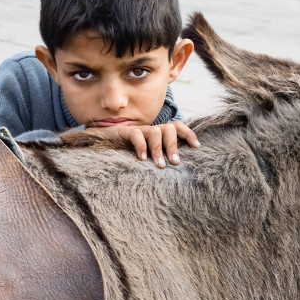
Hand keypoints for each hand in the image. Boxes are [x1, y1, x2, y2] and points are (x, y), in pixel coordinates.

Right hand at [84, 121, 199, 167]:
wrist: (103, 143)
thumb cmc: (129, 154)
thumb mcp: (149, 158)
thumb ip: (161, 159)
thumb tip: (178, 173)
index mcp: (159, 134)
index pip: (177, 126)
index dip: (188, 134)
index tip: (196, 146)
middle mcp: (151, 129)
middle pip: (169, 129)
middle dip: (173, 146)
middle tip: (175, 162)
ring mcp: (139, 130)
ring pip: (155, 132)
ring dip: (158, 149)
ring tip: (159, 165)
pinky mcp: (125, 132)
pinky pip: (136, 135)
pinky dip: (141, 146)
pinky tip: (142, 159)